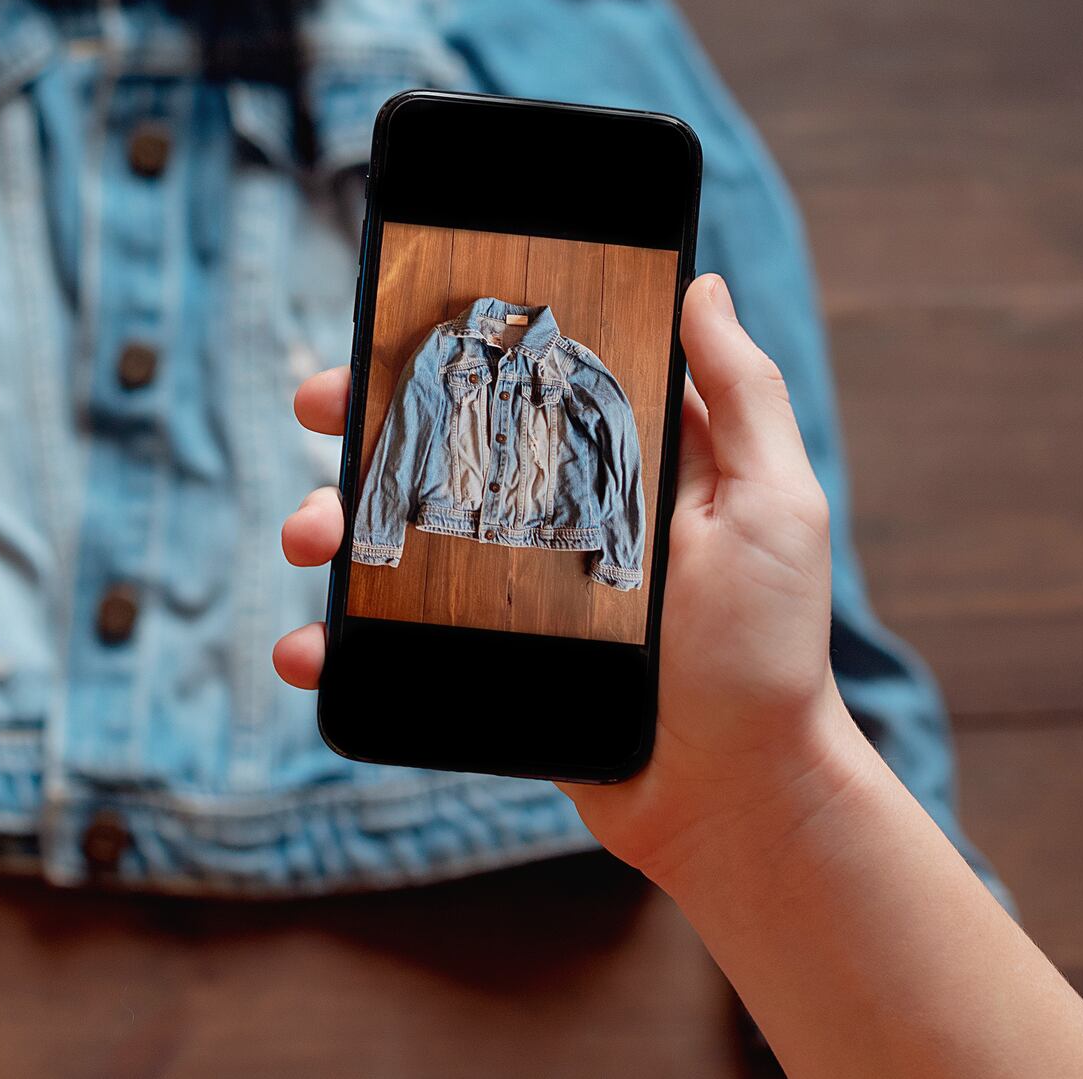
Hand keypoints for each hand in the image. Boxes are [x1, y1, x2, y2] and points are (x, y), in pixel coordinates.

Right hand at [275, 272, 876, 887]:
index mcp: (610, 463)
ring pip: (393, 538)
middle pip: (434, 447)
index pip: (516, 381)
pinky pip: (386, 641)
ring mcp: (504, 589)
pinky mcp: (478, 659)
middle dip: (360, 424)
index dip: (450, 348)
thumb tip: (702, 287)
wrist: (736, 794)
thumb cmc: (770, 648)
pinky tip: (307, 646)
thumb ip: (742, 397)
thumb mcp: (775, 504)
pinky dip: (331, 640)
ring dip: (330, 523)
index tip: (386, 325)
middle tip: (315, 408)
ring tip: (308, 539)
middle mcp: (547, 514)